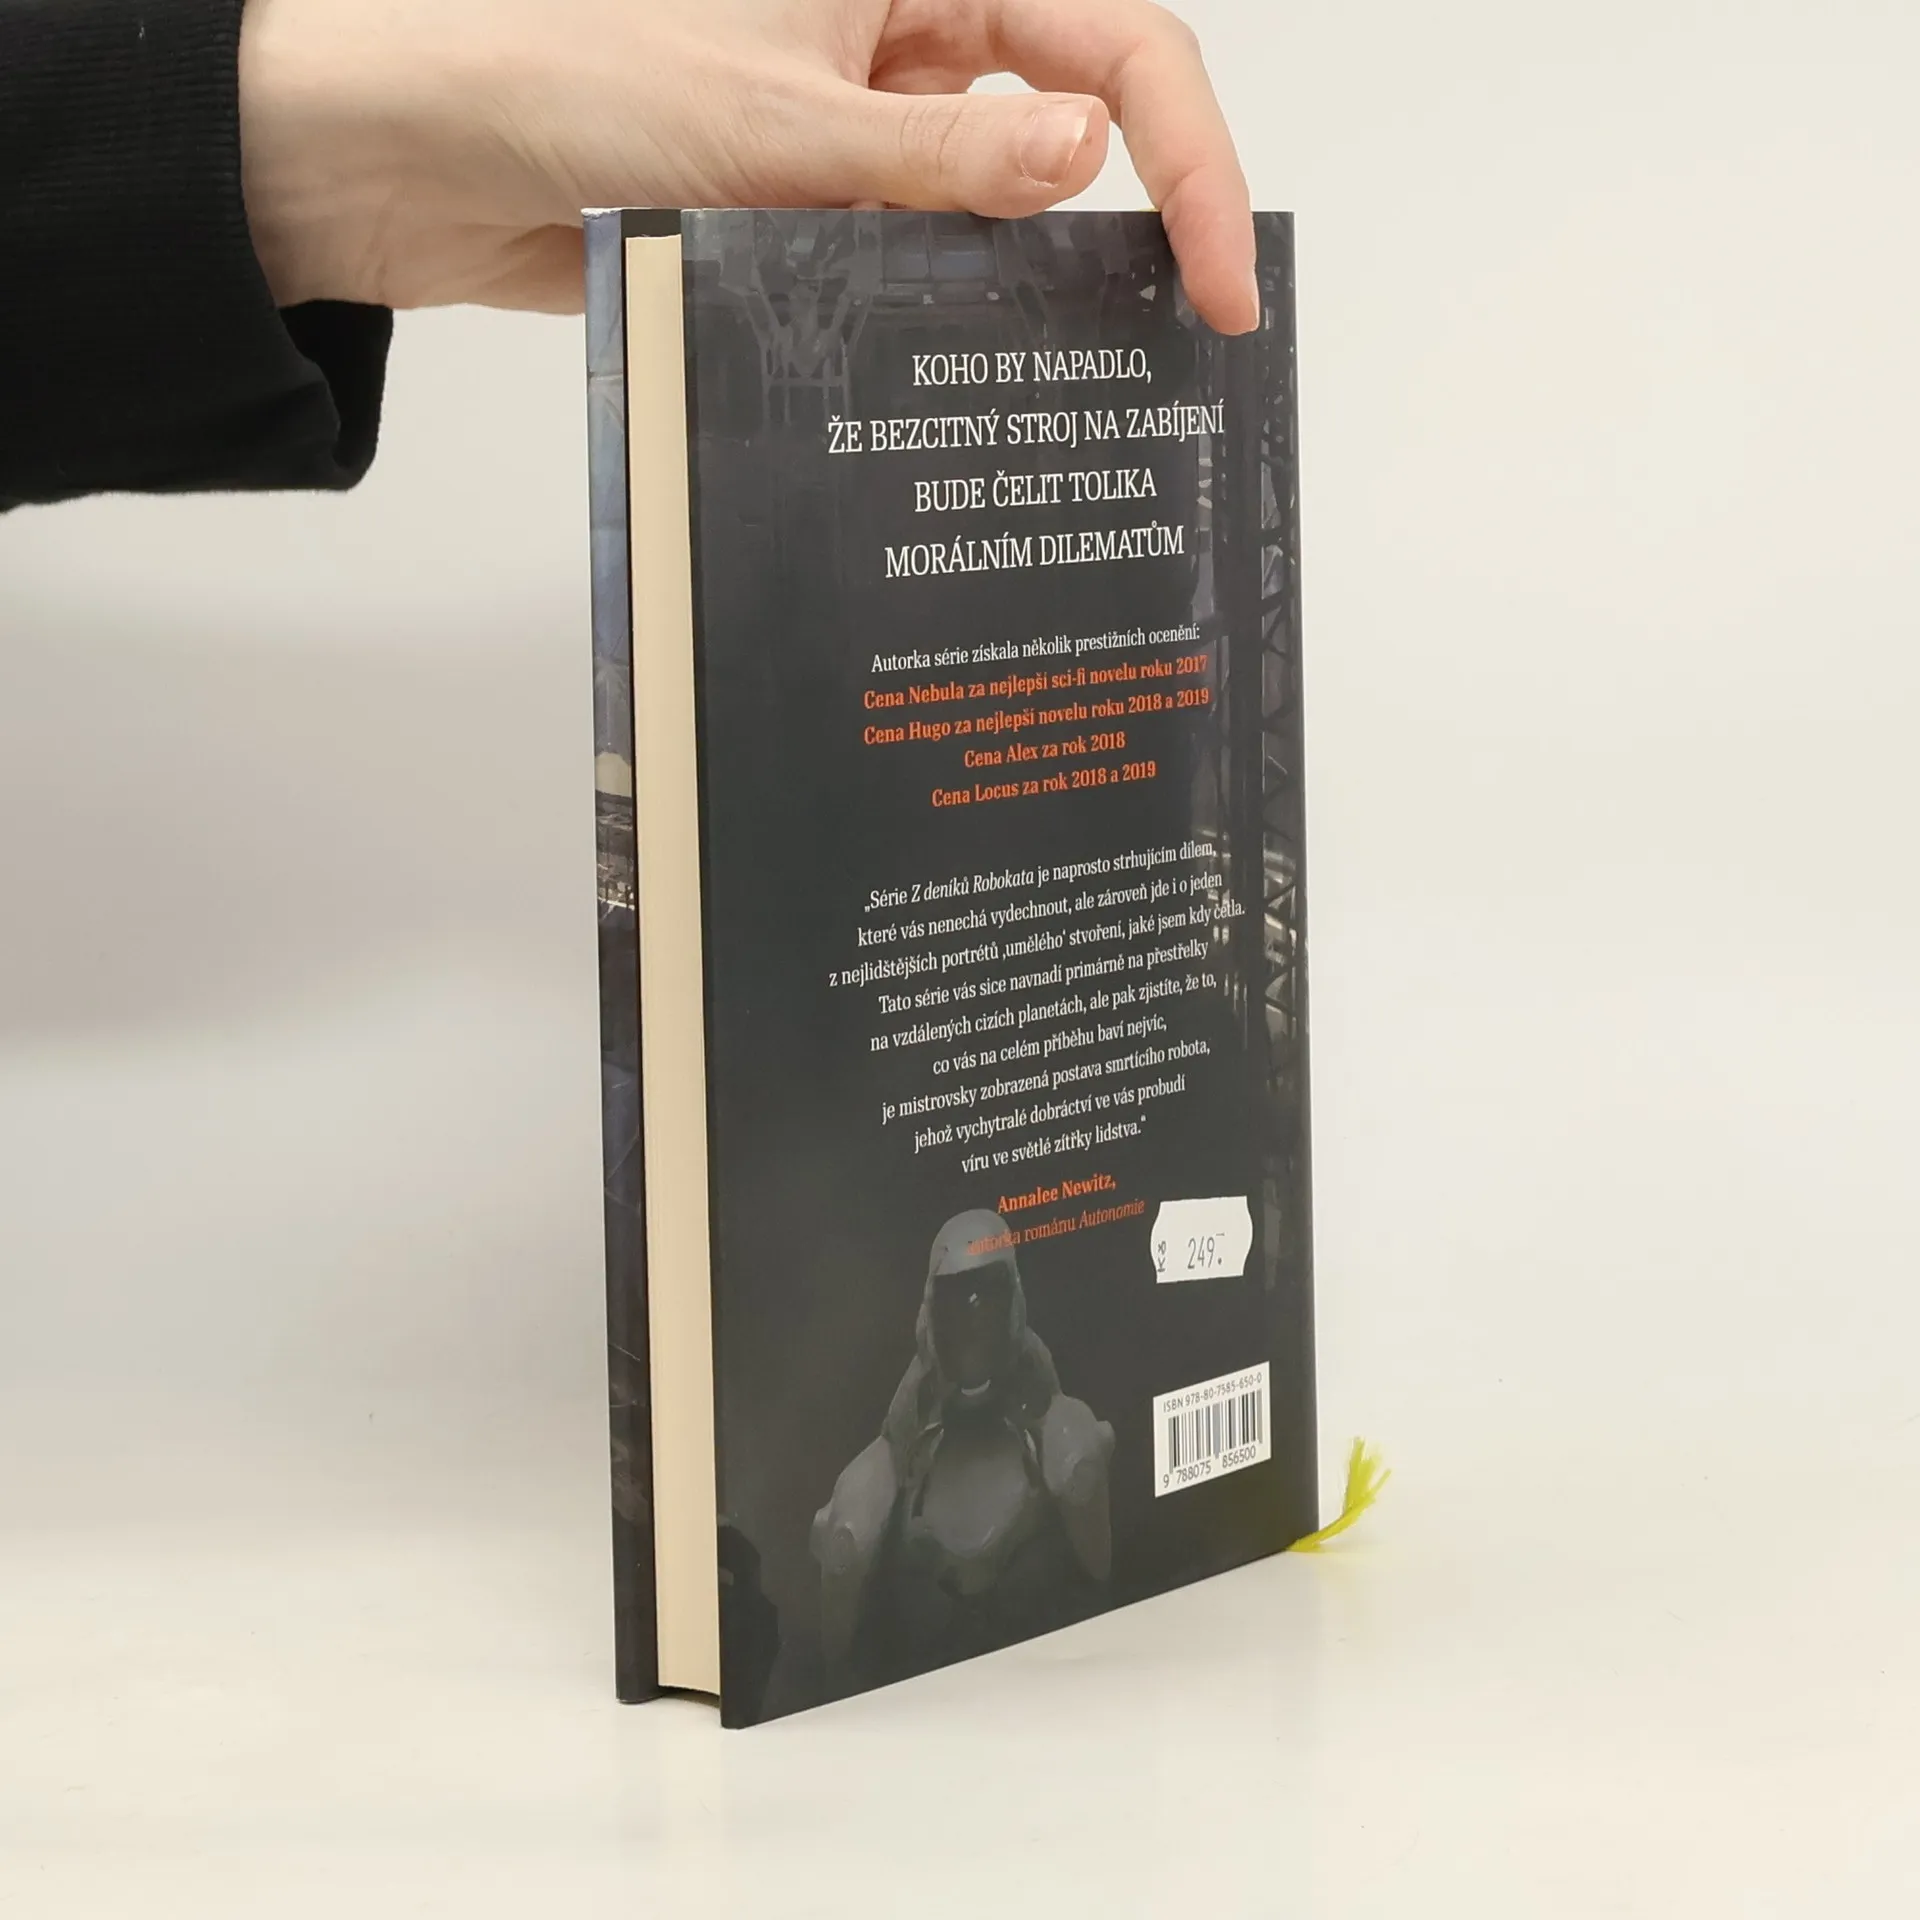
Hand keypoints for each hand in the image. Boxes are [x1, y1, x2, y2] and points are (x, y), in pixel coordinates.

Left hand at [237, 0, 1256, 332]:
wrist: (420, 161)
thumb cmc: (561, 81)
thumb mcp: (777, 125)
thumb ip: (941, 156)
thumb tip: (1092, 151)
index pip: (1111, 37)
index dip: (1188, 154)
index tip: (1222, 276)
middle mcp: (900, 33)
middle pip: (1078, 110)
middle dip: (1145, 214)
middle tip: (1193, 333)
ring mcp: (861, 125)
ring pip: (1002, 200)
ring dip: (1038, 276)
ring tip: (1092, 375)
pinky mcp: (817, 206)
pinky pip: (919, 258)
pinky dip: (947, 311)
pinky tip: (968, 376)